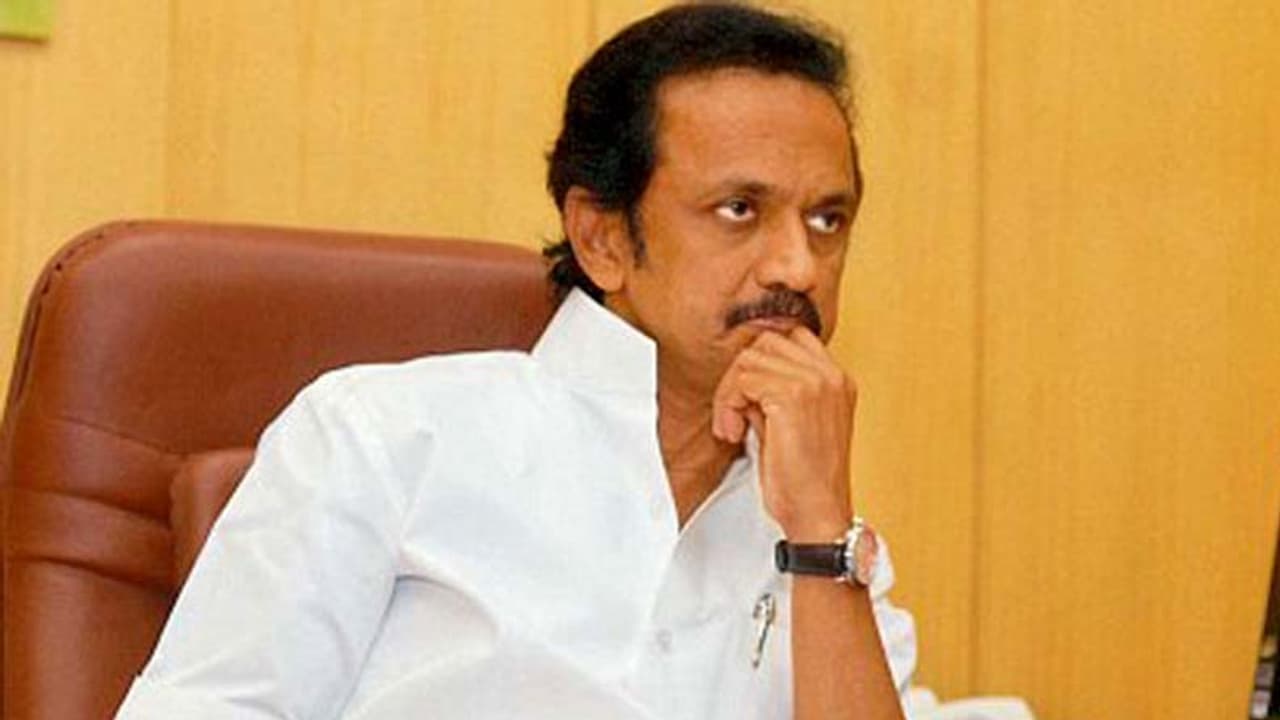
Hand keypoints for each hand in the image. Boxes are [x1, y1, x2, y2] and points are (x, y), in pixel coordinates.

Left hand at [711, 327, 855, 540]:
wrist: (818, 513)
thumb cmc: (805, 480)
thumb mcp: (792, 424)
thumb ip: (773, 393)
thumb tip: (742, 379)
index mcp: (837, 380)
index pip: (790, 338)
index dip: (759, 365)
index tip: (747, 400)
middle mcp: (831, 375)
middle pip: (766, 342)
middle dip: (739, 376)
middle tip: (734, 414)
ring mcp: (815, 382)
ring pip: (749, 359)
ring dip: (729, 392)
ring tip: (732, 427)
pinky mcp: (792, 395)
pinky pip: (742, 380)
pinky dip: (728, 405)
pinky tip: (733, 433)